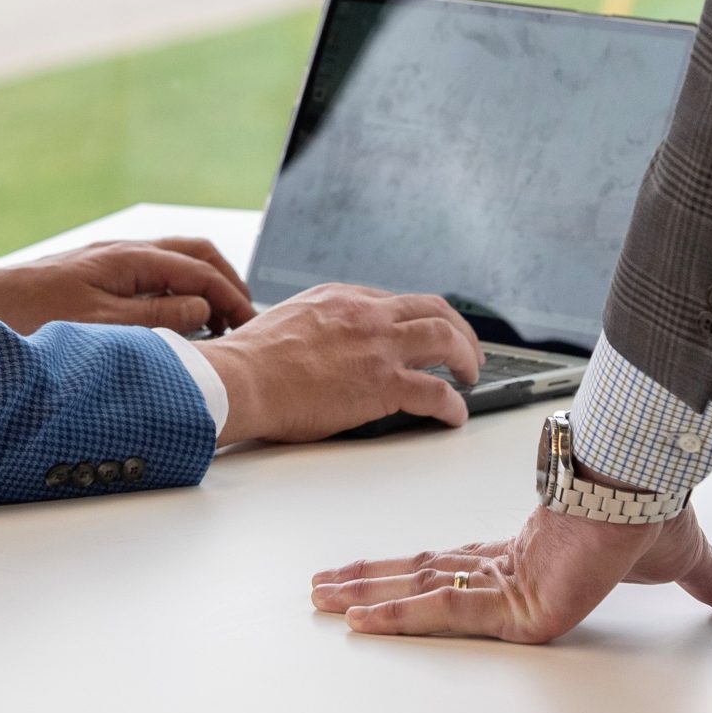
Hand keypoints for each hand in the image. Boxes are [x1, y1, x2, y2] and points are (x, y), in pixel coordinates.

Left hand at [0, 236, 254, 335]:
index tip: (251, 326)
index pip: (201, 270)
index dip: (232, 298)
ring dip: (204, 284)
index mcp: (130, 258)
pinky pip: (154, 272)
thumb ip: (158, 315)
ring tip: (218, 320)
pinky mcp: (97, 274)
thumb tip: (203, 307)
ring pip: (176, 260)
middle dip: (227, 282)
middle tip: (244, 317)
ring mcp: (111, 260)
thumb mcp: (102, 326)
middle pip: (196, 253)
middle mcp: (125, 251)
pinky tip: (174, 317)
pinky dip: (178, 289)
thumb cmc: (32, 318)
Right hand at [196, 284, 481, 444]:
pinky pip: (435, 391)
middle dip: (458, 330)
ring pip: (445, 339)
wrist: (241, 378)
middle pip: (434, 310)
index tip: (426, 334)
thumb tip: (324, 341)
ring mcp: (378, 347)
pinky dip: (453, 404)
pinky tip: (455, 415)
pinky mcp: (382, 384)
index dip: (418, 319)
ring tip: (470, 377)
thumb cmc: (252, 358)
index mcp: (343, 297)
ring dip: (466, 357)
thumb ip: (319, 324)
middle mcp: (368, 314)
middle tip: (467, 352)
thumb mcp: (290, 318)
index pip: (397, 301)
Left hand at [311, 501, 711, 643]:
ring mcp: (504, 574)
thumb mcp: (691, 565)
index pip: (464, 575)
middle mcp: (510, 564)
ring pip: (422, 589)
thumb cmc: (663, 508)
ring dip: (367, 590)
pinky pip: (443, 608)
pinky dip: (399, 611)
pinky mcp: (509, 590)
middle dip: (373, 582)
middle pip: (429, 579)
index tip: (383, 583)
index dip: (421, 581)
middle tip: (324, 588)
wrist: (657, 481)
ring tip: (319, 595)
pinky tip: (359, 614)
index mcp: (538, 560)